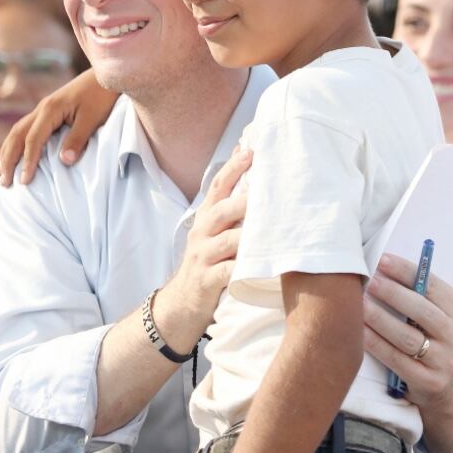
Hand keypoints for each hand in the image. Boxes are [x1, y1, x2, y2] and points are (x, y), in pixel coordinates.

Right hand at [0, 69, 118, 185]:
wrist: (105, 76)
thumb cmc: (101, 96)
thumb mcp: (93, 118)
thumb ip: (78, 139)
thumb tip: (64, 161)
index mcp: (50, 109)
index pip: (33, 139)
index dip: (27, 161)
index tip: (24, 181)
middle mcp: (42, 109)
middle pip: (17, 135)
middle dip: (9, 159)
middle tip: (4, 182)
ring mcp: (43, 109)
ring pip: (17, 131)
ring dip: (8, 152)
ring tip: (2, 173)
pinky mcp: (48, 112)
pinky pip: (25, 129)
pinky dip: (17, 144)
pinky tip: (16, 155)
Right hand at [155, 147, 251, 343]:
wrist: (182, 302)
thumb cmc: (208, 260)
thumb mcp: (214, 232)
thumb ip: (230, 206)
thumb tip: (251, 170)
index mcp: (206, 217)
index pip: (218, 186)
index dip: (233, 167)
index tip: (251, 150)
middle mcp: (201, 232)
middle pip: (221, 210)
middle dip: (244, 199)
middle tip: (268, 189)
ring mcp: (202, 257)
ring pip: (227, 241)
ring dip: (248, 235)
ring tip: (271, 228)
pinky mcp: (207, 281)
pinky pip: (227, 273)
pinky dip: (243, 269)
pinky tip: (260, 266)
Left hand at [362, 253, 452, 408]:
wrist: (450, 385)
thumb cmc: (433, 337)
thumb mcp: (439, 315)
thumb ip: (420, 293)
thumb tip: (383, 265)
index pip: (434, 286)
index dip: (406, 271)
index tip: (382, 260)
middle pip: (421, 310)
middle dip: (393, 293)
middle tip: (370, 280)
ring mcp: (445, 362)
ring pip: (407, 336)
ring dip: (380, 318)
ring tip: (360, 303)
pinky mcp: (428, 382)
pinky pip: (396, 359)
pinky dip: (375, 343)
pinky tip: (359, 331)